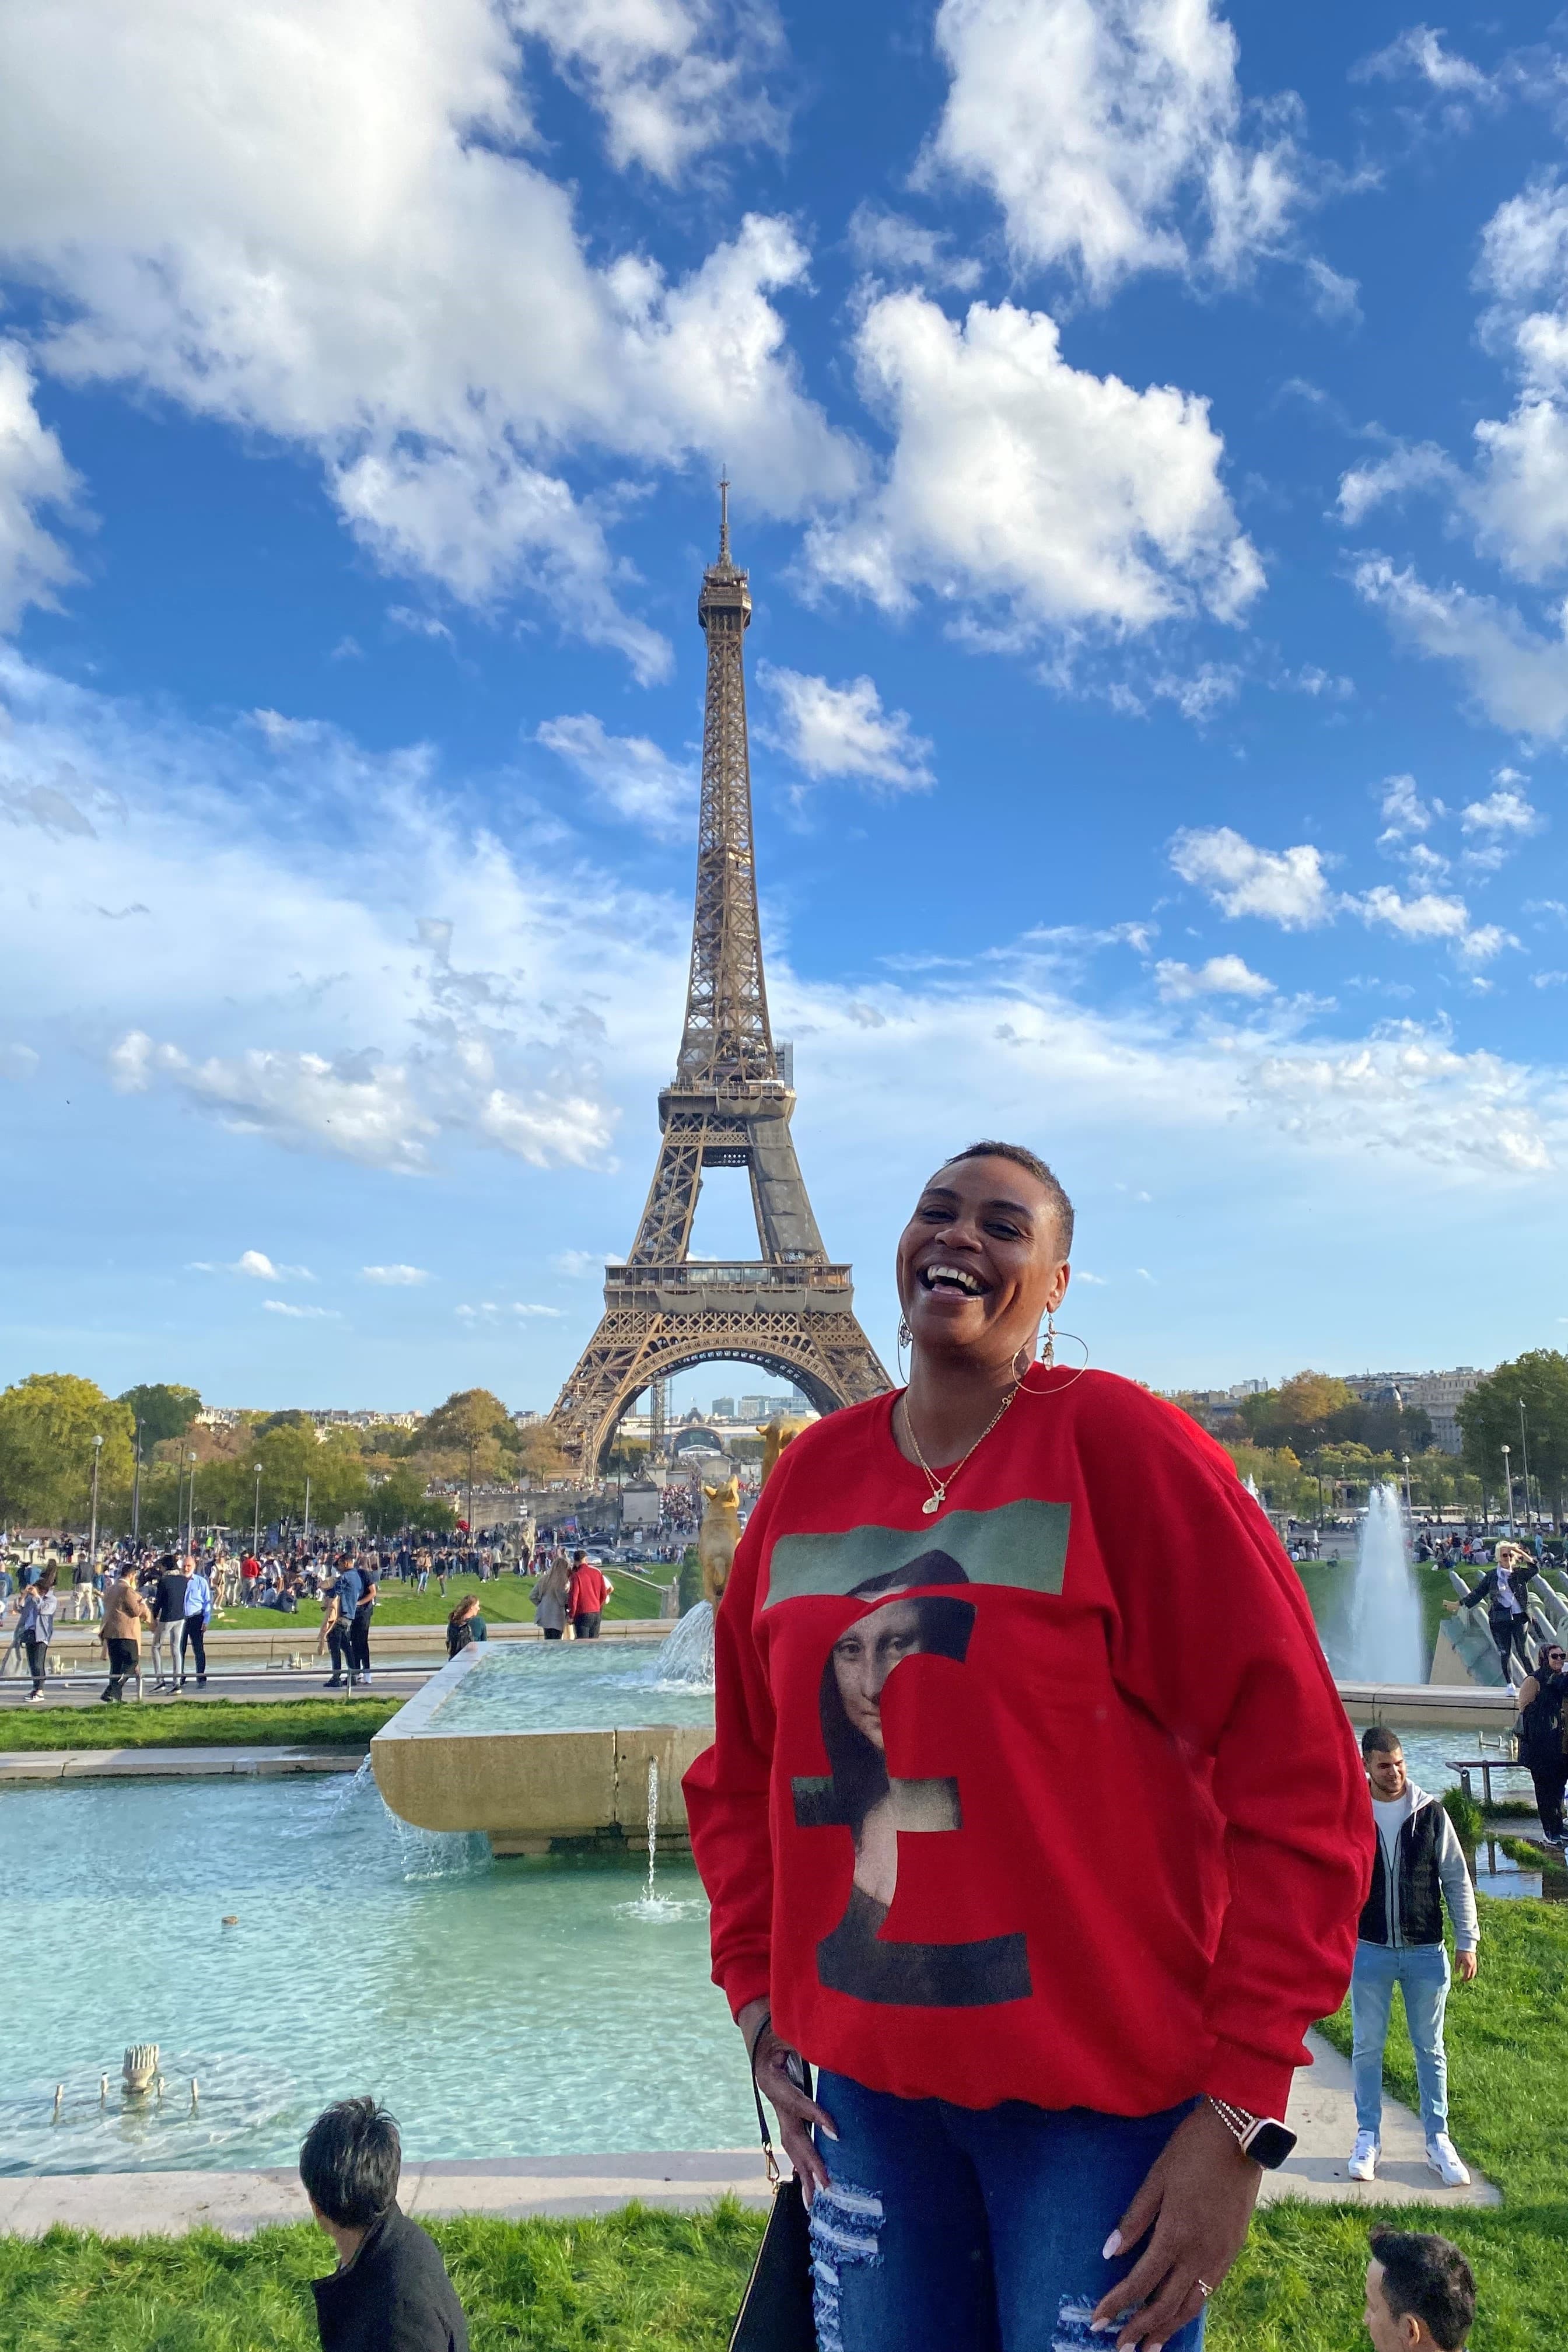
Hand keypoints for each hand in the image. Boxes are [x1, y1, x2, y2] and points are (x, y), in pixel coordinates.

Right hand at [735, 1997, 837, 2201]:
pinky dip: (803, 2163)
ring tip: (814, 2200)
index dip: (814, 2116)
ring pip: (791, 2144)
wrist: (760, 2035)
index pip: (795, 2101)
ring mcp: (778, 2110)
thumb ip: (805, 2039)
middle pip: (791, 2134)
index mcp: (771, 2079)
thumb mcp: (787, 2029)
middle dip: (809, 2160)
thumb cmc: (776, 2029)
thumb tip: (832, 2044)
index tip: (836, 2133)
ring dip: (804, 2172)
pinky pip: (795, 2141)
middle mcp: (773, 2099)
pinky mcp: (786, 2114)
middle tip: (827, 2184)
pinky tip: (811, 2185)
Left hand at [1090, 2099, 1260, 2348]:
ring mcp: (1220, 2255)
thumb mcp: (1156, 2178)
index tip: (1097, 2322)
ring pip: (1191, 2306)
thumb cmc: (1191, 2150)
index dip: (1116, 2305)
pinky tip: (1179, 2316)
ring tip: (1149, 2348)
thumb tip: (1109, 2253)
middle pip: (1166, 2305)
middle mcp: (1199, 2253)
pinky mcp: (1233, 2250)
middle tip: (1120, 2348)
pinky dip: (1191, 2310)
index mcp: (1175, 2234)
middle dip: (1140, 2329)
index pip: (1140, 2283)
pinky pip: (1209, 2291)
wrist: (1240, 2136)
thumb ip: (1134, 2218)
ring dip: (1168, 2329)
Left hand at [1456, 1949, 1477, 1982]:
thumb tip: (1456, 1972)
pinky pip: (1475, 1969)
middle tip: (1464, 1980)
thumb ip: (1457, 1966)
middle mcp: (1473, 1965)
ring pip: (1474, 1972)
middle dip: (1468, 1979)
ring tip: (1466, 1977)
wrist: (1466, 1944)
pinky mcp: (1475, 1961)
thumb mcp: (1457, 1958)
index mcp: (1468, 1965)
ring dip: (1471, 1976)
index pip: (1467, 1975)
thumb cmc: (1461, 1951)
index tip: (1460, 1980)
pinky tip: (1469, 1971)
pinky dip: (1472, 1972)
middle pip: (1472, 1975)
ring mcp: (1475, 1963)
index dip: (1464, 1979)